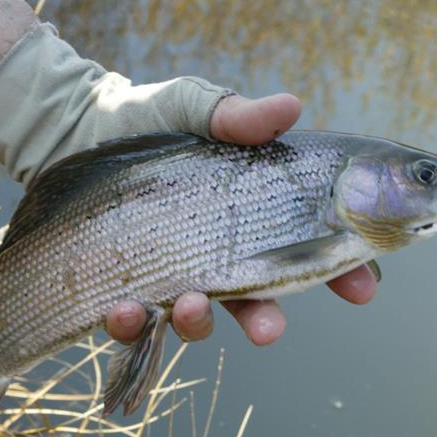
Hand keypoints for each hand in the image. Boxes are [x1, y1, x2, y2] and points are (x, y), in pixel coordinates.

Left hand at [106, 93, 378, 346]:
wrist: (75, 131)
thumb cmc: (148, 118)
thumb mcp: (194, 108)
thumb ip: (236, 117)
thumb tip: (290, 107)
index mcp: (254, 215)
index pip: (312, 249)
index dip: (344, 273)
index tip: (362, 291)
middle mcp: (221, 254)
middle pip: (259, 301)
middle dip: (267, 319)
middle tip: (270, 329)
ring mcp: (175, 276)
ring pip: (200, 321)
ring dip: (199, 324)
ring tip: (188, 305)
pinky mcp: (127, 289)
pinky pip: (136, 324)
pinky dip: (132, 324)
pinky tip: (124, 308)